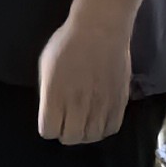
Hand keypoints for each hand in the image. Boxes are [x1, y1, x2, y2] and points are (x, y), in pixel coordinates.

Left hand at [33, 12, 126, 144]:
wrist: (100, 29)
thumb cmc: (67, 43)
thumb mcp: (46, 65)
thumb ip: (48, 92)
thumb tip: (51, 110)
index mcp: (55, 95)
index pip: (49, 130)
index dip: (48, 127)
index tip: (51, 120)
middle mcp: (77, 104)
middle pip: (71, 138)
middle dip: (66, 133)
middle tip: (68, 123)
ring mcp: (100, 104)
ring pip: (92, 136)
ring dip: (85, 134)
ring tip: (84, 124)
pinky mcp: (119, 101)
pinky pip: (112, 128)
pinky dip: (104, 129)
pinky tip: (99, 120)